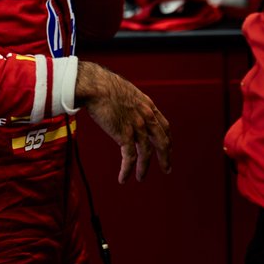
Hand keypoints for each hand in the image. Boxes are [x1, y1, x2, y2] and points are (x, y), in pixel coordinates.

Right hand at [75, 60, 170, 182]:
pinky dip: (127, 170)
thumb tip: (123, 108)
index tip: (167, 148)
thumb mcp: (126, 92)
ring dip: (144, 168)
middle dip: (165, 157)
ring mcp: (137, 126)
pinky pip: (130, 158)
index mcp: (147, 105)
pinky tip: (124, 178)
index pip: (164, 125)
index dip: (167, 139)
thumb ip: (130, 103)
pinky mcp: (124, 135)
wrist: (96, 86)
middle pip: (162, 141)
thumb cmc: (104, 85)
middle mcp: (146, 116)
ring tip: (141, 178)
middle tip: (167, 169)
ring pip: (146, 153)